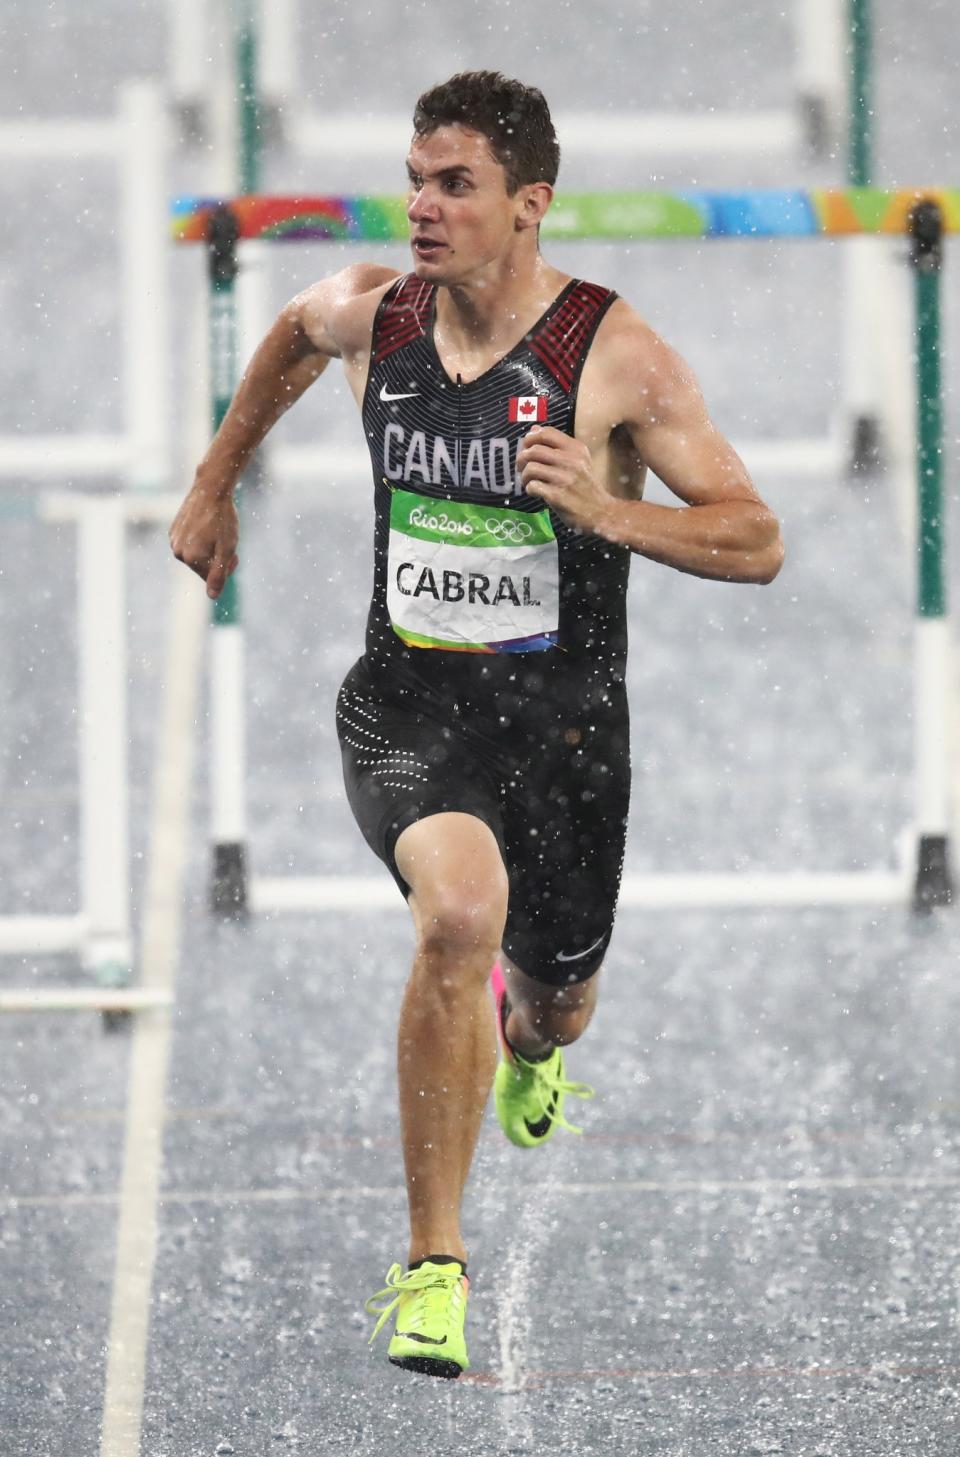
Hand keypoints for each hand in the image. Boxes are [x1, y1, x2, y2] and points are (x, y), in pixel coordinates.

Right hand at [169, 483, 239, 598]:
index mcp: (191, 559)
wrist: (210, 489)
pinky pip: (189, 543)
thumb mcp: (227, 550)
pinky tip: (206, 525)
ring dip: (208, 548)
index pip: (211, 578)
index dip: (226, 567)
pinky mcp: (173, 530)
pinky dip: (199, 538)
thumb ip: (219, 575)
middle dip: (217, 559)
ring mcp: (173, 540)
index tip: (235, 553)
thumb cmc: (223, 519)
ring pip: (196, 555)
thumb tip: (212, 597)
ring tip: (216, 531)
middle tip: (229, 541)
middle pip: (202, 567)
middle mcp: (178, 552)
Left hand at [517, 426, 612, 533]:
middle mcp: (571, 461)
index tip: (526, 448)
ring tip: (529, 482)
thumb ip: (557, 446)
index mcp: (576, 448)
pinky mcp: (558, 496)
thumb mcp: (578, 461)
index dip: (530, 439)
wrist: (600, 512)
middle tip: (522, 468)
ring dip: (525, 476)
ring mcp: (565, 479)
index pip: (546, 433)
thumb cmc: (585, 486)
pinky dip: (529, 489)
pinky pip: (533, 486)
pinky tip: (536, 492)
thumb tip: (533, 430)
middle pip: (534, 450)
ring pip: (531, 468)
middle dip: (522, 459)